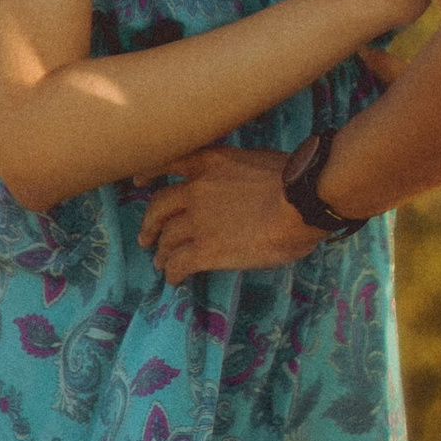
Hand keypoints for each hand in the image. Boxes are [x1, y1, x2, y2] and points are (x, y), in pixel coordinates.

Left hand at [140, 142, 317, 282]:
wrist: (300, 201)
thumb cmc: (293, 178)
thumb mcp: (256, 160)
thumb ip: (236, 173)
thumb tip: (241, 188)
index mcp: (209, 163)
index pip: (167, 164)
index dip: (149, 174)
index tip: (139, 183)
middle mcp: (195, 189)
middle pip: (158, 208)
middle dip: (150, 224)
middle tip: (147, 237)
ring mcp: (197, 221)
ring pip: (167, 239)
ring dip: (162, 253)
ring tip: (161, 262)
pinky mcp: (205, 250)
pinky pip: (179, 264)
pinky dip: (173, 273)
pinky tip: (175, 279)